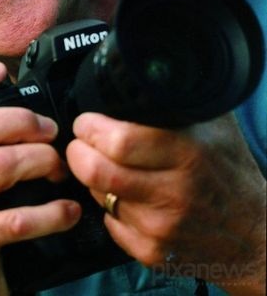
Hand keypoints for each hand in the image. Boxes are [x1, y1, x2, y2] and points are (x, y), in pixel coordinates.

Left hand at [67, 112, 265, 295]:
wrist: (255, 234)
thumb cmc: (230, 171)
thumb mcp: (213, 124)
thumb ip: (174, 100)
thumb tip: (141, 75)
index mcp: (187, 154)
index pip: (117, 141)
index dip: (91, 128)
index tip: (87, 122)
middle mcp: (173, 193)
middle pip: (96, 171)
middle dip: (78, 152)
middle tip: (81, 143)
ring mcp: (161, 227)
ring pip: (97, 195)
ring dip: (93, 178)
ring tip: (104, 165)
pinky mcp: (153, 252)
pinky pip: (108, 222)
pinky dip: (108, 206)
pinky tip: (123, 195)